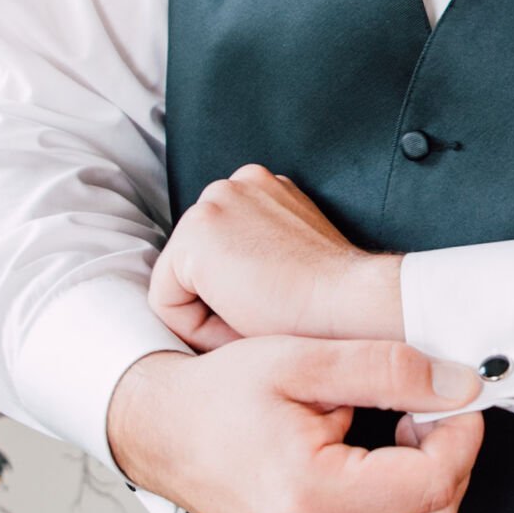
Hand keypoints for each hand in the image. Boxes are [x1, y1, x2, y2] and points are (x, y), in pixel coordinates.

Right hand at [106, 335, 483, 512]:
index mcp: (307, 498)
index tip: (453, 394)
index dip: (462, 434)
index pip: (434, 484)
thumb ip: (390, 368)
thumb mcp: (304, 359)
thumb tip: (462, 385)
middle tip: (425, 405)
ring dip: (433, 486)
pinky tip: (383, 464)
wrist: (167, 434)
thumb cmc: (225, 392)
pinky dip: (408, 511)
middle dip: (452, 457)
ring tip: (401, 431)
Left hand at [148, 164, 403, 350]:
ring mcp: (211, 205)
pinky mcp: (195, 236)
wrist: (347, 302)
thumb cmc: (327, 296)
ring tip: (253, 322)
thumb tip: (235, 278)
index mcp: (258, 186)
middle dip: (217, 300)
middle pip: (193, 264)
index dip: (235, 295)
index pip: (216, 252)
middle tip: (260, 322)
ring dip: (208, 312)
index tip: (270, 310)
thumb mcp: (288, 253)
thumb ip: (257, 247)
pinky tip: (239, 323)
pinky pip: (166, 300)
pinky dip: (194, 327)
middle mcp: (232, 185)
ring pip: (178, 282)